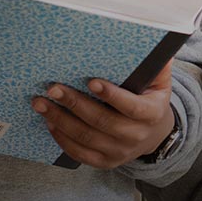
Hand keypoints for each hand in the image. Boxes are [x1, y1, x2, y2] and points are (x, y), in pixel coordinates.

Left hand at [31, 59, 176, 168]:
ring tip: (41, 104)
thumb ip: (157, 65)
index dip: (111, 95)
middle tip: (54, 89)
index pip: (131, 106)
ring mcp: (120, 152)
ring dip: (60, 120)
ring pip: (86, 137)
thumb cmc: (150, 101)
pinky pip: (80, 154)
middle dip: (75, 104)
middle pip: (102, 122)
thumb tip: (157, 37)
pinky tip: (50, 123)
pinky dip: (62, 139)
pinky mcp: (105, 162)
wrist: (154, 135)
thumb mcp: (160, 83)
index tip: (91, 81)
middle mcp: (136, 136)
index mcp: (151, 114)